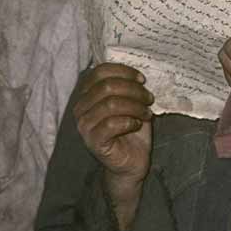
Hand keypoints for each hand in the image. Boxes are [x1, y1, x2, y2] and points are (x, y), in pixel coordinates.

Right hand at [73, 63, 153, 182]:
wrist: (133, 158)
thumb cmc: (132, 127)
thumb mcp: (132, 101)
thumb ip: (129, 85)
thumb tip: (139, 72)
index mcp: (88, 93)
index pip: (100, 71)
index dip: (124, 71)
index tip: (142, 79)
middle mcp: (81, 107)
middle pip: (107, 86)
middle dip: (134, 90)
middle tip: (149, 99)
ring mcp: (84, 125)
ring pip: (110, 104)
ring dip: (135, 106)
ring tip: (146, 113)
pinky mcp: (92, 141)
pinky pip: (111, 124)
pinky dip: (130, 121)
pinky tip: (136, 124)